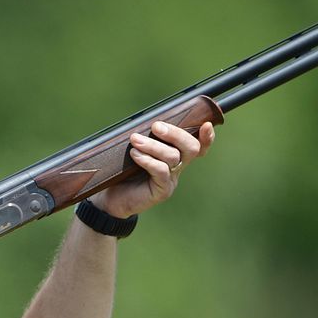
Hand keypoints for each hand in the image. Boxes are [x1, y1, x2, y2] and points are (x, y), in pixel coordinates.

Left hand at [91, 120, 215, 218]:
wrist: (111, 199)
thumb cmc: (123, 171)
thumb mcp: (137, 150)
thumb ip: (146, 137)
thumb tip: (145, 119)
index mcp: (176, 156)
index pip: (199, 146)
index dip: (206, 137)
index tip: (206, 124)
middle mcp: (178, 167)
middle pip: (191, 148)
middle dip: (176, 134)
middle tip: (156, 126)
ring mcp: (171, 180)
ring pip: (173, 157)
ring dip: (153, 145)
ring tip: (135, 140)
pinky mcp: (162, 191)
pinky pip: (161, 171)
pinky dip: (148, 160)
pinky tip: (135, 155)